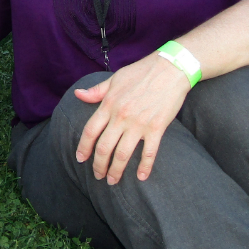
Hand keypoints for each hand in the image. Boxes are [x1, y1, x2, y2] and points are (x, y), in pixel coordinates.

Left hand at [74, 53, 190, 183]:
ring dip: (116, 171)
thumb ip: (97, 91)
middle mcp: (121, 116)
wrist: (171, 68)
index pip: (90, 131)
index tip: (80, 159)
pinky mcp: (156, 128)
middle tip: (98, 176)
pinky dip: (144, 166)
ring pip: (122, 154)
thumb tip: (78, 95)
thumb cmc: (141, 71)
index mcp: (109, 104)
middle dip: (99, 165)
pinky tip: (141, 177)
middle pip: (104, 147)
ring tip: (113, 180)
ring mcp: (139, 124)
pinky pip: (149, 152)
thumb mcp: (115, 79)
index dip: (83, 147)